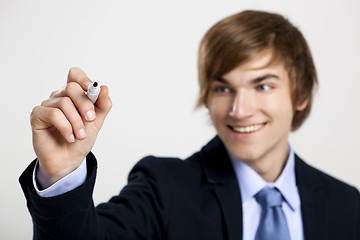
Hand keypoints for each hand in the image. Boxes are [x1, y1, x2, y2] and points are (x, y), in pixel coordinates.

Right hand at [30, 67, 111, 187]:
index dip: (82, 79)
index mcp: (74, 95)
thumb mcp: (97, 122)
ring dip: (76, 122)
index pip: (75, 74)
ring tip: (80, 135)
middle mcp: (59, 97)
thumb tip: (104, 88)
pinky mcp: (37, 115)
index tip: (92, 90)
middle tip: (91, 119)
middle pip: (71, 88)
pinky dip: (65, 127)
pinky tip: (69, 137)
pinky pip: (53, 114)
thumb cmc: (81, 139)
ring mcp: (47, 105)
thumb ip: (102, 105)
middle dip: (85, 105)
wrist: (70, 160)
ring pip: (64, 103)